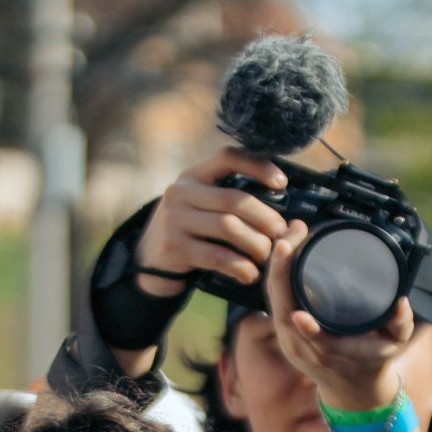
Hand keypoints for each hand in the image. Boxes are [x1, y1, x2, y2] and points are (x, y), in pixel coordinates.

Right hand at [133, 146, 289, 299]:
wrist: (149, 263)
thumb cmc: (188, 234)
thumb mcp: (201, 207)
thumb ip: (228, 201)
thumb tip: (280, 207)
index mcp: (192, 176)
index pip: (227, 157)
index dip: (258, 166)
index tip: (282, 184)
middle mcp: (180, 192)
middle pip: (234, 199)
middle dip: (265, 217)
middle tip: (281, 233)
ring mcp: (174, 219)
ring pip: (228, 227)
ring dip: (255, 244)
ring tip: (267, 256)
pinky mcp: (173, 247)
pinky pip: (216, 256)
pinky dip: (239, 266)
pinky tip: (250, 274)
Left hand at [262, 220, 416, 413]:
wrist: (352, 389)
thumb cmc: (373, 361)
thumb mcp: (393, 344)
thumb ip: (400, 324)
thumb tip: (401, 303)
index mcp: (326, 352)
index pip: (307, 335)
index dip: (300, 318)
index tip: (298, 304)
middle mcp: (301, 346)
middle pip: (281, 306)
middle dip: (280, 270)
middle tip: (293, 235)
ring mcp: (288, 338)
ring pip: (273, 298)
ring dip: (276, 265)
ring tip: (290, 234)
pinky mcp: (283, 329)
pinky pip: (273, 298)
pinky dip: (276, 273)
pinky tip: (283, 249)